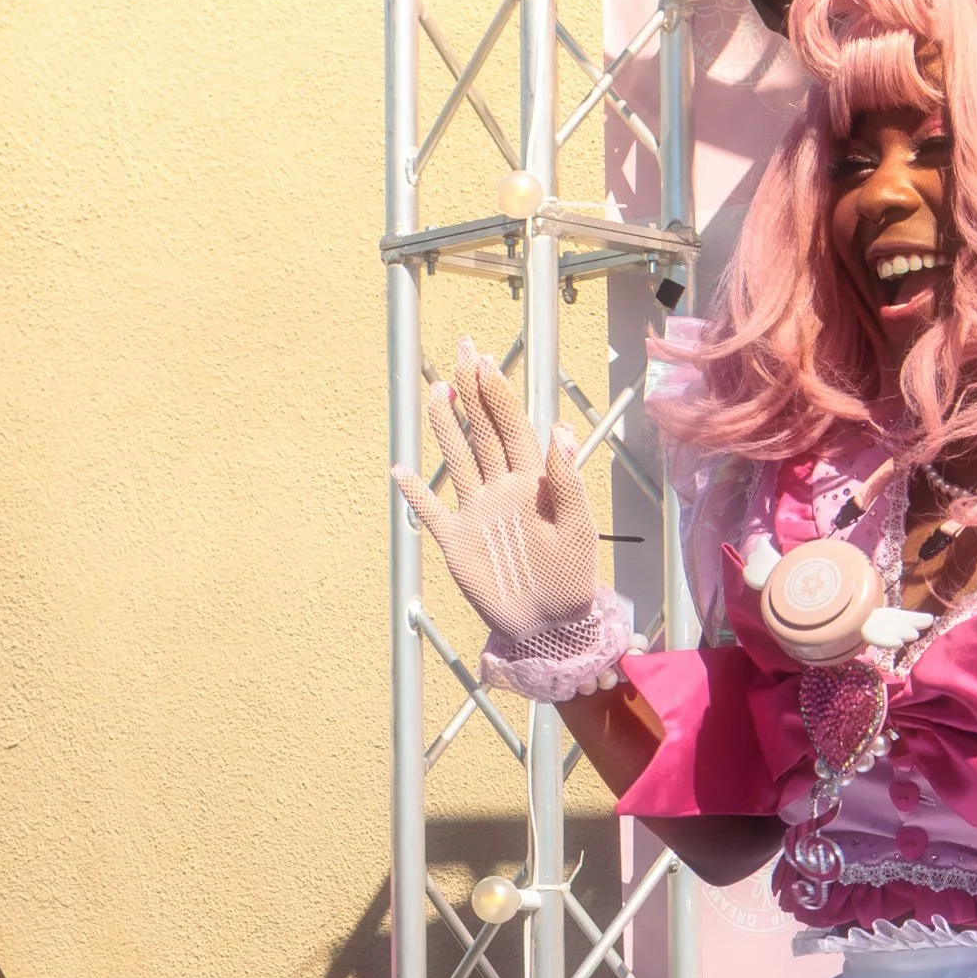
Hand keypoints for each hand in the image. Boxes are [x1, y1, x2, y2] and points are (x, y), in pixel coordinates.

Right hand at [393, 342, 605, 653]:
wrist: (549, 627)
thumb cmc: (572, 579)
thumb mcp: (577, 529)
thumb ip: (568, 481)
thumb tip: (561, 429)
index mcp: (533, 483)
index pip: (513, 428)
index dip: (499, 395)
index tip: (486, 362)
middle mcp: (502, 489)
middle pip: (483, 431)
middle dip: (474, 392)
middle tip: (462, 350)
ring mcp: (477, 513)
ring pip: (458, 459)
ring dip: (446, 426)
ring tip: (436, 391)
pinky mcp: (458, 542)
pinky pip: (431, 512)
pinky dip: (414, 494)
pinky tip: (399, 471)